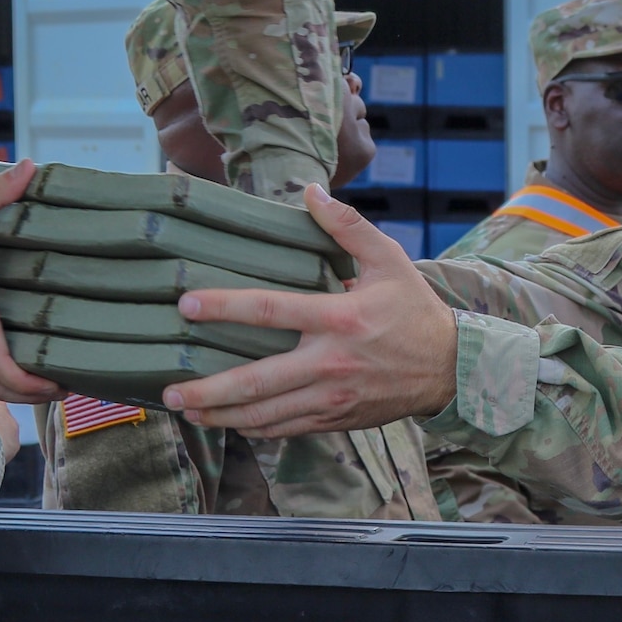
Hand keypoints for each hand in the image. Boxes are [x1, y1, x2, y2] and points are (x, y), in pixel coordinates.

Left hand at [163, 185, 458, 436]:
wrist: (450, 368)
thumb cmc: (414, 310)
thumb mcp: (389, 260)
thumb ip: (347, 226)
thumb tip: (310, 191)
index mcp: (339, 319)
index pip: (270, 311)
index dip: (224, 307)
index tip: (186, 305)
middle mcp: (330, 364)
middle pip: (257, 382)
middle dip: (210, 390)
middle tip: (171, 391)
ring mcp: (332, 399)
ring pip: (266, 415)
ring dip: (223, 417)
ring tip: (188, 412)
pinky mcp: (337, 420)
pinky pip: (287, 430)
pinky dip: (255, 430)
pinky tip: (230, 424)